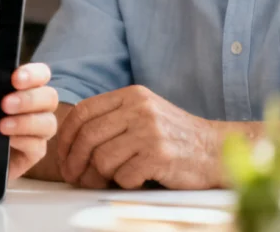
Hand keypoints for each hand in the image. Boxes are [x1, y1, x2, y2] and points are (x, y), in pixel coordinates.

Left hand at [0, 63, 58, 179]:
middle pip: (50, 97)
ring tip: (2, 125)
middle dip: (29, 99)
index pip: (41, 74)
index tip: (15, 79)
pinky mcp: (34, 152)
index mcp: (25, 88)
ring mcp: (39, 131)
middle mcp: (37, 107)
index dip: (33, 74)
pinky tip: (7, 141)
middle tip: (5, 104)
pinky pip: (38, 147)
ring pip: (49, 123)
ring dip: (26, 122)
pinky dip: (23, 142)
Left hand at [56, 85, 220, 189]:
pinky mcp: (160, 155)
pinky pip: (124, 175)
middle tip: (72, 176)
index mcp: (131, 95)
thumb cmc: (174, 137)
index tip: (63, 154)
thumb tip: (69, 141)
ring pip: (102, 158)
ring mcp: (150, 131)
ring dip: (97, 176)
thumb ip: (111, 118)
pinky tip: (132, 181)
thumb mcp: (143, 113)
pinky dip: (123, 183)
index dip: (66, 136)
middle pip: (88, 136)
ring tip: (101, 182)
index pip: (83, 111)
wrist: (216, 150)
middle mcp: (139, 109)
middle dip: (74, 160)